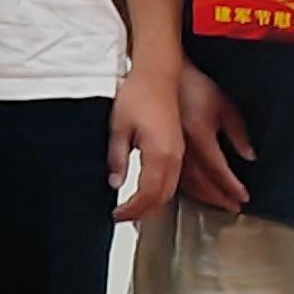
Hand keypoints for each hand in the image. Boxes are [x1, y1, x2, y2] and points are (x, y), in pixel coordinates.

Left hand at [108, 64, 183, 223]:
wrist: (158, 75)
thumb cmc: (138, 94)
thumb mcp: (118, 127)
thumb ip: (117, 157)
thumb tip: (114, 182)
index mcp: (160, 154)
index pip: (148, 194)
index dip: (133, 209)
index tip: (117, 215)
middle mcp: (174, 157)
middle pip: (163, 198)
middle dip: (144, 213)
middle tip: (124, 218)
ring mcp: (179, 153)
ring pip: (173, 191)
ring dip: (155, 206)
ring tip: (136, 214)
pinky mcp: (179, 148)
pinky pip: (176, 180)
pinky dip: (164, 193)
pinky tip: (152, 196)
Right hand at [175, 62, 253, 210]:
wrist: (166, 75)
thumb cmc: (195, 85)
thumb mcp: (225, 105)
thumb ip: (238, 132)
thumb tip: (249, 155)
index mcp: (199, 134)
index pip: (218, 169)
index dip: (231, 186)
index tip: (242, 197)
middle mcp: (181, 145)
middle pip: (201, 181)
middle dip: (218, 197)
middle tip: (231, 207)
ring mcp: (169, 147)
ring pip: (185, 181)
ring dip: (202, 196)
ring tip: (216, 203)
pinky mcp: (160, 146)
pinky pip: (174, 172)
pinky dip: (186, 186)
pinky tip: (194, 190)